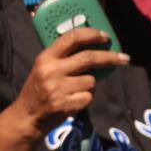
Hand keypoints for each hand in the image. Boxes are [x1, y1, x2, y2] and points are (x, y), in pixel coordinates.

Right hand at [14, 27, 128, 135]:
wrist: (26, 117)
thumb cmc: (38, 90)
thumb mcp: (43, 69)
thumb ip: (64, 58)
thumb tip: (95, 49)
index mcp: (45, 58)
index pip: (72, 37)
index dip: (92, 34)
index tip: (106, 37)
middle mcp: (51, 71)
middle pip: (88, 57)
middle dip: (110, 57)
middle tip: (123, 58)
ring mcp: (58, 88)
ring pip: (91, 80)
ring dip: (90, 85)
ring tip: (76, 90)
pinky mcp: (65, 104)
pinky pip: (88, 96)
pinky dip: (85, 98)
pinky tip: (73, 101)